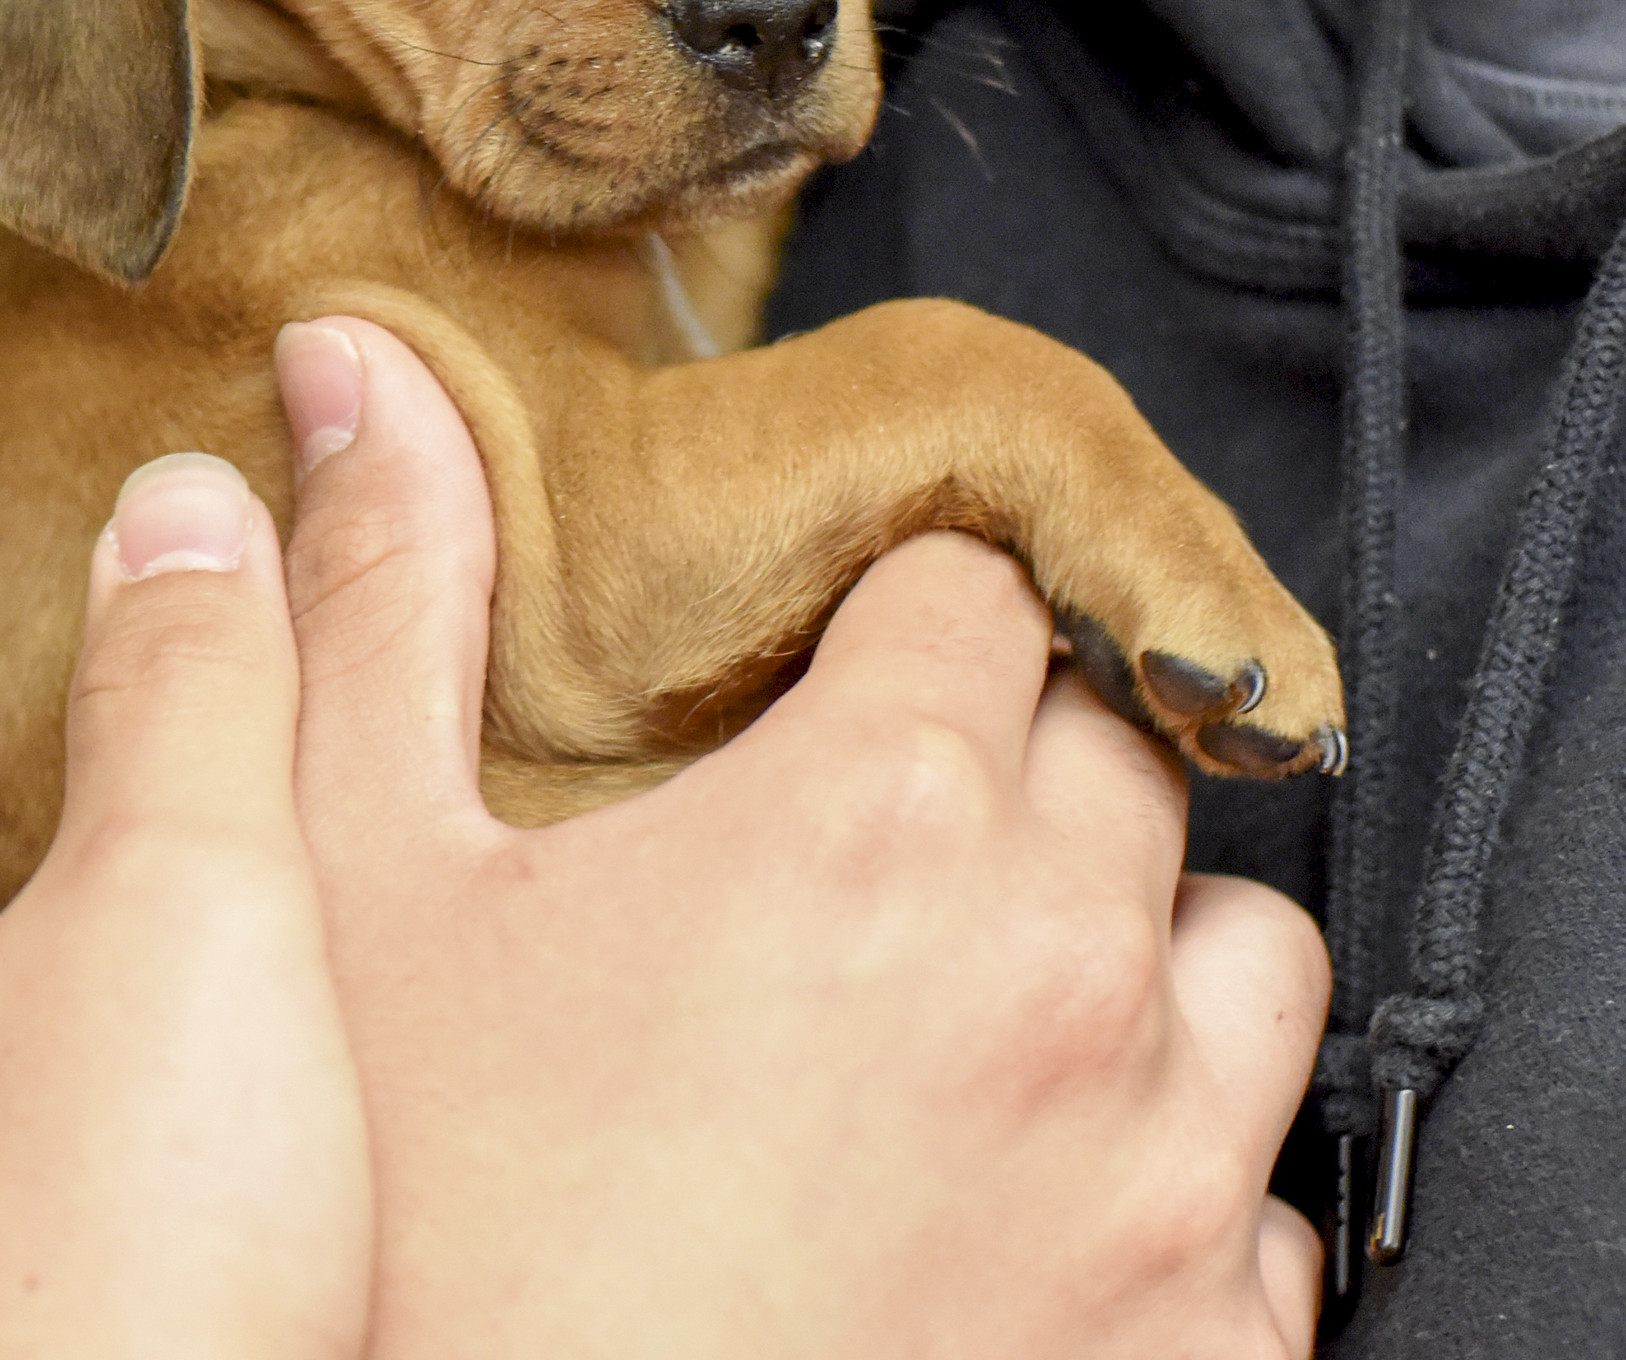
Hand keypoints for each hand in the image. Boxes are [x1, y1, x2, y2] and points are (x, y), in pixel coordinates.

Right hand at [275, 316, 1326, 1359]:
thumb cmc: (420, 1238)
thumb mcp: (351, 898)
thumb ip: (378, 604)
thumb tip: (353, 365)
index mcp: (879, 814)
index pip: (972, 587)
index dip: (892, 612)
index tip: (836, 673)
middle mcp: (1068, 971)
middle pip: (1119, 754)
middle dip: (1011, 768)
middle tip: (871, 859)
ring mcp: (1165, 1178)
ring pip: (1246, 958)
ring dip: (1139, 955)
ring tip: (979, 1020)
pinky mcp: (1208, 1356)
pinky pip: (1274, 1210)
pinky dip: (1184, 1185)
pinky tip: (1033, 1214)